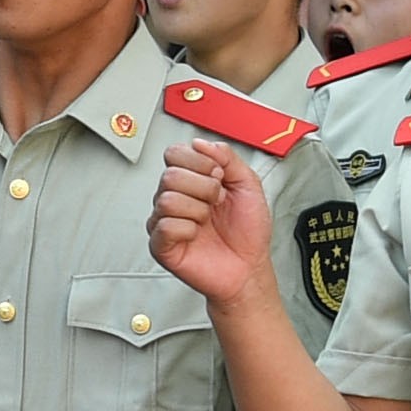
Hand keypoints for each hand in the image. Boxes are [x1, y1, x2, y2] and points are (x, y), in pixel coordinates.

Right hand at [148, 134, 272, 312]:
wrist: (249, 267)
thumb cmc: (248, 233)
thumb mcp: (249, 185)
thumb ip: (227, 157)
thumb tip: (201, 143)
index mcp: (191, 180)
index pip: (175, 153)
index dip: (200, 161)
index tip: (219, 177)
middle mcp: (175, 197)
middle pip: (170, 175)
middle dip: (204, 188)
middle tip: (217, 202)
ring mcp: (165, 221)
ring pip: (166, 199)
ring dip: (197, 210)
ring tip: (207, 220)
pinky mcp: (161, 245)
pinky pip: (165, 226)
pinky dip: (188, 230)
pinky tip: (196, 235)